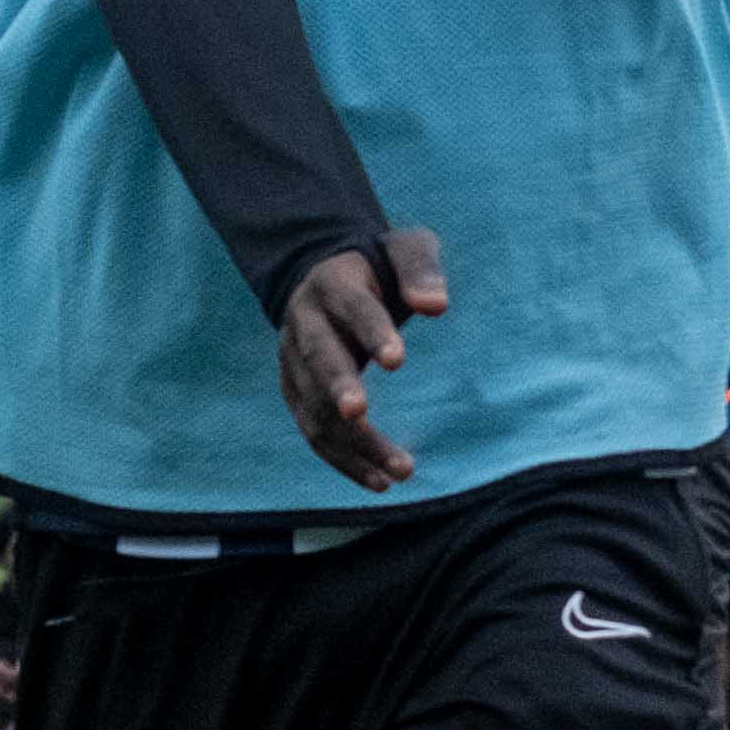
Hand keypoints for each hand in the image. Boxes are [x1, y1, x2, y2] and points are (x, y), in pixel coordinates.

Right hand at [279, 230, 450, 490]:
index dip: (371, 332)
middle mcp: (304, 323)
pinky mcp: (295, 393)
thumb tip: (436, 305)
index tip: (397, 360)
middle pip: (319, 357)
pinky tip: (379, 481)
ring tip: (399, 471)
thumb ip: (420, 268)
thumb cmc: (380, 267)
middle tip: (360, 415)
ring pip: (314, 407)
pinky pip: (314, 432)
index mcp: (332, 284)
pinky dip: (343, 460)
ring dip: (352, 442)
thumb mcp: (404, 248)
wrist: (327, 278)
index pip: (351, 307)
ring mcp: (293, 362)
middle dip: (337, 386)